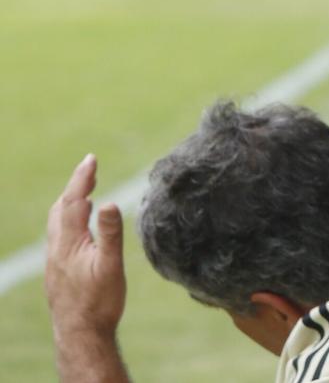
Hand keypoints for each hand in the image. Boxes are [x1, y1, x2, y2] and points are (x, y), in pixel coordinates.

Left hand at [45, 156, 126, 340]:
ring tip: (86, 193)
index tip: (91, 158)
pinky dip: (69, 221)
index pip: (74, 202)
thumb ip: (111, 234)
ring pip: (56, 223)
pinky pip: (58, 236)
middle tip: (91, 170)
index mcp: (69, 243)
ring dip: (70, 203)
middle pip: (61, 209)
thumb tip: (110, 202)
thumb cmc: (99, 301)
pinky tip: (80, 228)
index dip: (82, 178)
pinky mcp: (57, 271)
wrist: (80, 333)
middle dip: (75, 187)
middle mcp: (56, 248)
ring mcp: (54, 260)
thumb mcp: (111, 266)